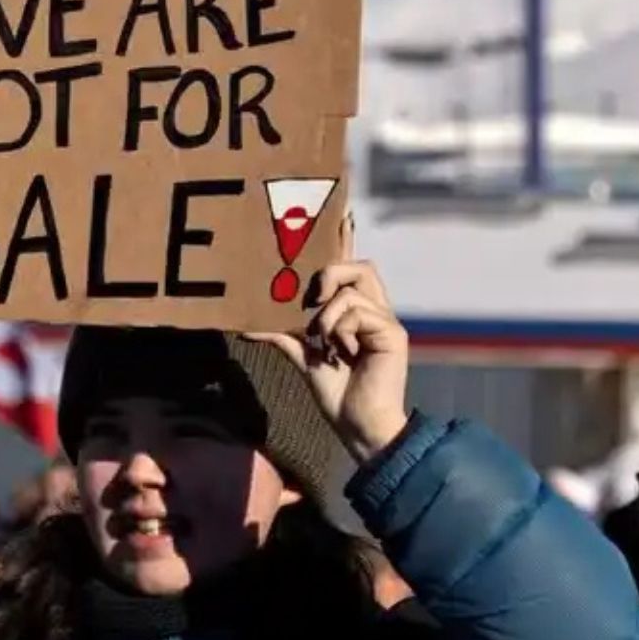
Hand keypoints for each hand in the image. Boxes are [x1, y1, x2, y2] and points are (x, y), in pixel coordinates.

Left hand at [247, 222, 409, 462]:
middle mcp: (375, 312)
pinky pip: (357, 310)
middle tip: (311, 297)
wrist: (357, 427)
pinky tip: (340, 349)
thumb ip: (283, 335)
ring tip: (323, 341)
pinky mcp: (393, 332)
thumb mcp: (304, 358)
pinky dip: (339, 326)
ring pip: (354, 287)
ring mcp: (385, 321)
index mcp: (357, 314)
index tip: (341, 212)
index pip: (353, 269)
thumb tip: (245, 325)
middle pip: (360, 266)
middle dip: (331, 272)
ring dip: (327, 313)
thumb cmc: (336, 395)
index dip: (346, 241)